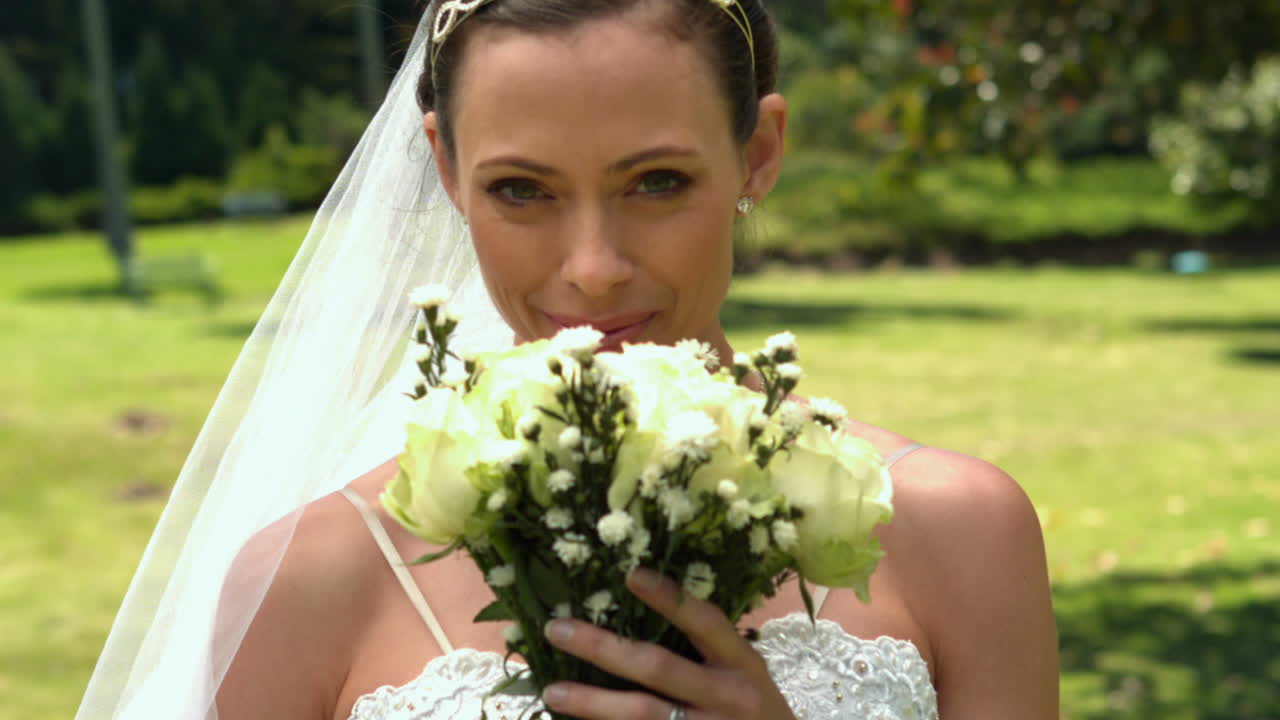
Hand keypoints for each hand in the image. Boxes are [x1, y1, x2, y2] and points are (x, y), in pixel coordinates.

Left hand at [539, 568, 796, 719]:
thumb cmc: (757, 712)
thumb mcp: (747, 675)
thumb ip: (707, 650)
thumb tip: (637, 609)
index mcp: (742, 664)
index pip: (705, 622)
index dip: (669, 598)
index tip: (631, 574)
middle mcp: (726, 697)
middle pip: (657, 668)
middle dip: (603, 648)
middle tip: (557, 630)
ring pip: (642, 714)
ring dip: (592, 703)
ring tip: (553, 690)